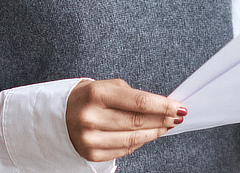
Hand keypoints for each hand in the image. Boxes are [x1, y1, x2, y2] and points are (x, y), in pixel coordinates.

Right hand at [65, 78, 184, 161]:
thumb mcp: (108, 87)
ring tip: (167, 126)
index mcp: (96, 94)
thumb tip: (164, 108)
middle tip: (177, 117)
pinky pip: (125, 149)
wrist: (60, 115)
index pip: (139, 102)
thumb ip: (134, 96)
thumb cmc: (89, 98)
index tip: (179, 107)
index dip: (163, 106)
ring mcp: (90, 138)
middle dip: (163, 119)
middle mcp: (91, 117)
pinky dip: (140, 143)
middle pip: (139, 122)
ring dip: (155, 132)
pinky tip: (148, 135)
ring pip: (135, 139)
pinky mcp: (92, 153)